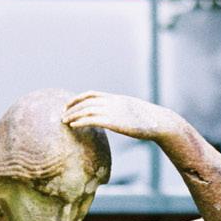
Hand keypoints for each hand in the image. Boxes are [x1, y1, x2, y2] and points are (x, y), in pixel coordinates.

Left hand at [63, 91, 181, 142]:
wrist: (159, 122)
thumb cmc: (149, 121)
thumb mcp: (133, 112)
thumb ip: (122, 112)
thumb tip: (117, 119)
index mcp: (116, 98)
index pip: (92, 94)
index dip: (78, 99)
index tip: (68, 105)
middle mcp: (112, 102)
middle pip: (85, 102)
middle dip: (72, 108)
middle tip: (61, 116)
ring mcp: (113, 111)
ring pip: (86, 110)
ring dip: (73, 115)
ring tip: (64, 122)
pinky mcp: (114, 122)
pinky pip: (92, 120)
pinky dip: (80, 121)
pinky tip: (73, 126)